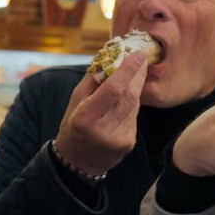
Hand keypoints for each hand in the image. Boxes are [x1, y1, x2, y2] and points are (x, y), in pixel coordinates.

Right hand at [53, 51, 148, 176]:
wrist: (79, 161)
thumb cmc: (74, 124)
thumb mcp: (76, 100)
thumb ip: (94, 78)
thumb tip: (112, 53)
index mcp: (85, 118)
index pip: (113, 89)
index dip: (128, 70)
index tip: (138, 53)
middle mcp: (103, 130)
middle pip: (128, 96)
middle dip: (137, 74)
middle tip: (141, 57)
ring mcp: (118, 139)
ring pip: (134, 105)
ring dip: (136, 86)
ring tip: (135, 72)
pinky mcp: (128, 143)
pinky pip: (134, 116)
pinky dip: (132, 103)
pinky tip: (127, 96)